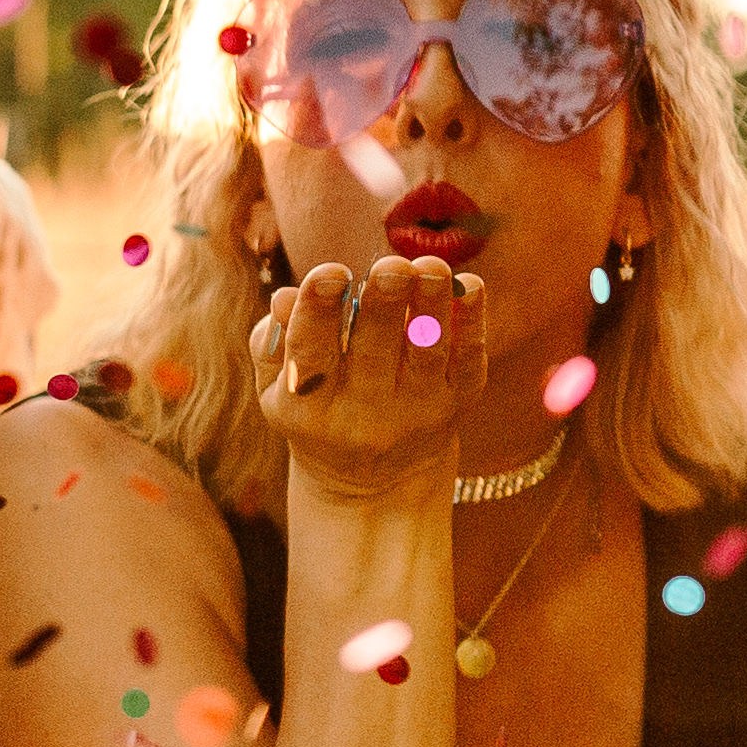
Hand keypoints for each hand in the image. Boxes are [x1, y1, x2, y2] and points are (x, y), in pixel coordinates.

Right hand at [257, 255, 504, 507]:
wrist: (373, 481)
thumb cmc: (316, 409)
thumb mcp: (279, 386)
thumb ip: (272, 339)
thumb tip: (285, 298)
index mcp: (306, 406)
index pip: (310, 354)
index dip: (318, 312)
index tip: (332, 272)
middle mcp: (361, 417)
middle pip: (373, 353)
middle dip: (384, 305)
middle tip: (392, 265)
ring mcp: (412, 414)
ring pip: (425, 354)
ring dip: (431, 306)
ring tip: (432, 266)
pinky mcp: (455, 407)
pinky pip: (468, 364)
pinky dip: (473, 324)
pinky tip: (472, 286)